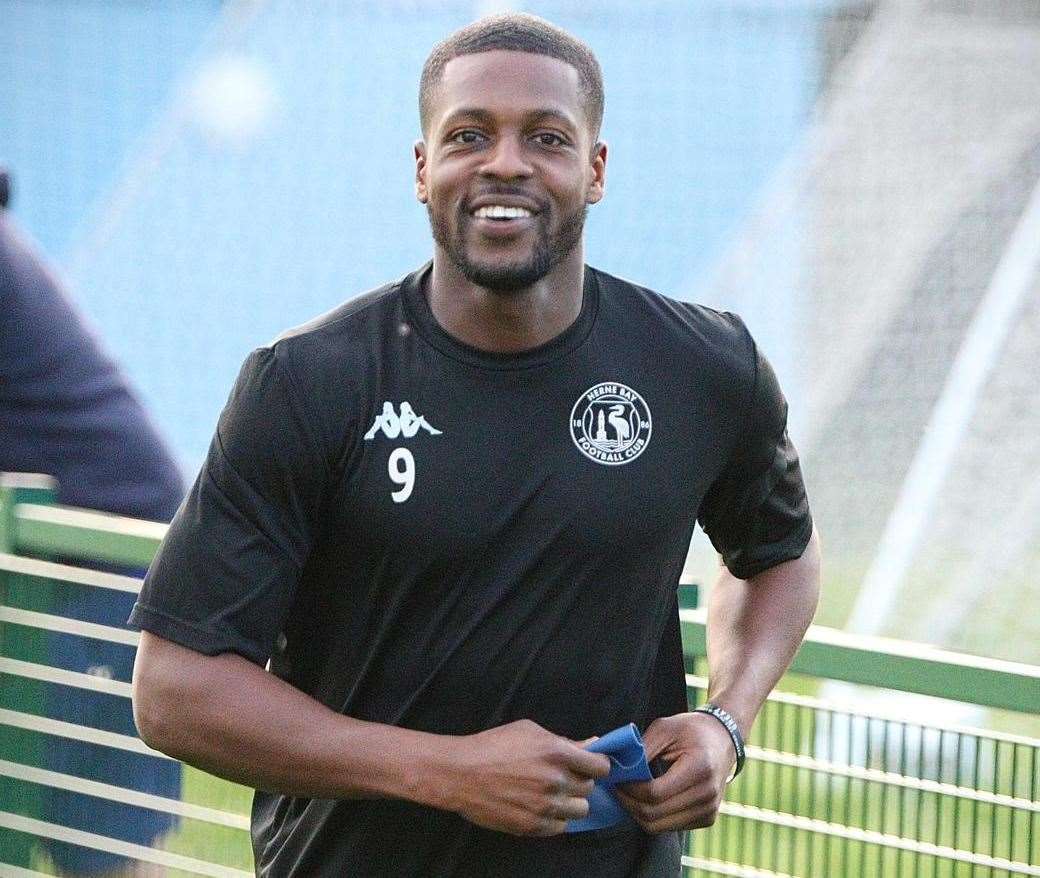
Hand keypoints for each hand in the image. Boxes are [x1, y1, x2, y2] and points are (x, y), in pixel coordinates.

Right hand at [435, 719, 610, 836]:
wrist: (461, 773)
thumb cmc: (494, 745)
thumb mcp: (529, 731)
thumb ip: (564, 741)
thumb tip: (592, 744)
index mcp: (558, 752)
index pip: (600, 767)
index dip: (597, 766)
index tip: (590, 767)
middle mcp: (556, 780)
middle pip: (589, 789)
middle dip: (579, 782)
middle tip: (561, 777)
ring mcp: (545, 806)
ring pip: (579, 811)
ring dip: (569, 802)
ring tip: (551, 794)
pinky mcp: (533, 826)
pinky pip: (560, 827)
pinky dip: (554, 818)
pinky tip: (539, 807)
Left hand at [614, 712, 736, 832]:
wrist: (722, 740)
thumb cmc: (690, 730)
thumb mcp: (664, 729)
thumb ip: (642, 750)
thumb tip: (617, 769)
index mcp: (699, 768)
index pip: (655, 793)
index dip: (630, 789)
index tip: (616, 779)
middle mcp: (707, 795)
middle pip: (654, 814)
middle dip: (629, 803)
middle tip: (616, 788)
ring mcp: (709, 810)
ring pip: (659, 826)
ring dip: (638, 812)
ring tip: (628, 793)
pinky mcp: (707, 819)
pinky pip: (670, 826)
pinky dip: (653, 816)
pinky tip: (647, 798)